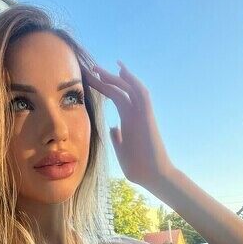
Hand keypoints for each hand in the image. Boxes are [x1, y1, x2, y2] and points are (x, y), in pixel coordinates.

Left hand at [83, 60, 174, 189]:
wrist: (153, 176)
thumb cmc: (139, 167)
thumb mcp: (122, 150)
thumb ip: (117, 137)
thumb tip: (113, 128)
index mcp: (128, 121)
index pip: (115, 97)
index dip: (103, 86)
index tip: (90, 78)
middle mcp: (135, 114)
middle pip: (120, 89)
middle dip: (105, 77)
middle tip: (89, 67)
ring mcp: (142, 115)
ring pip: (129, 89)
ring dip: (115, 77)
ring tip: (99, 68)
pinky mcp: (147, 118)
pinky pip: (141, 95)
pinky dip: (132, 82)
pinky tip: (121, 71)